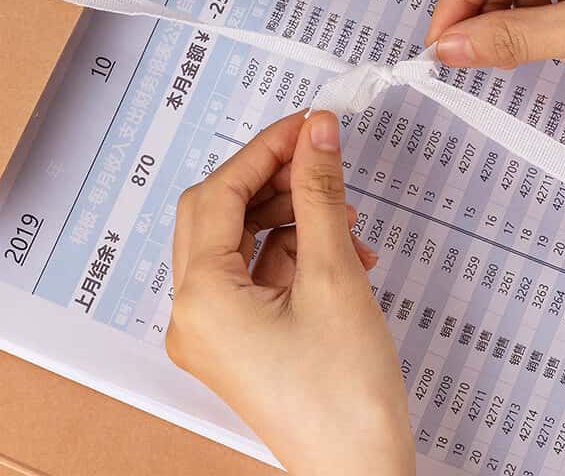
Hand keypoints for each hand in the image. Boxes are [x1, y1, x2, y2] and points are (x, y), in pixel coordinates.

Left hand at [166, 111, 414, 475]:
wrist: (365, 471)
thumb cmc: (346, 395)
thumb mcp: (335, 275)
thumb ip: (321, 193)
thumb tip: (317, 134)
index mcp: (202, 300)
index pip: (219, 195)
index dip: (263, 150)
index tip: (304, 125)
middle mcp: (197, 316)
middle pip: (224, 216)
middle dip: (275, 182)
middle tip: (319, 155)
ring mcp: (219, 330)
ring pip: (246, 243)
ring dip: (294, 218)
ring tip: (344, 214)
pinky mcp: (245, 339)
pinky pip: (263, 274)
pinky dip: (300, 252)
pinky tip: (344, 251)